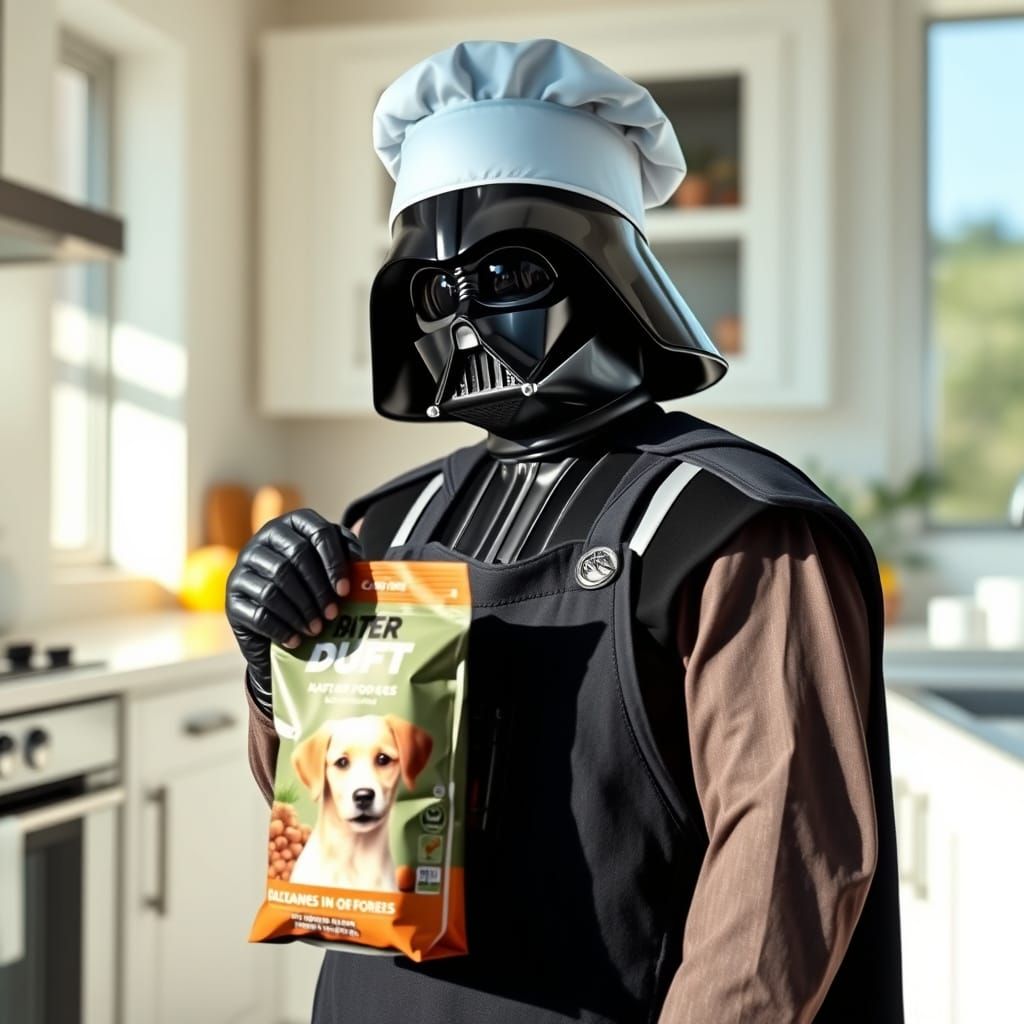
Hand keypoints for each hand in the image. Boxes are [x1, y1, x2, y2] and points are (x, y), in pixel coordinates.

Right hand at [226, 508, 361, 692]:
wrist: (277, 622)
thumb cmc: (313, 588)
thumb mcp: (331, 570)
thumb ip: (348, 557)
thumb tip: (363, 562)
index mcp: (290, 525)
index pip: (316, 532)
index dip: (333, 560)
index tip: (345, 590)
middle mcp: (262, 541)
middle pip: (294, 558)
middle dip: (318, 589)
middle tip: (333, 614)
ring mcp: (242, 568)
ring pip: (275, 586)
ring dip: (301, 611)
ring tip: (317, 629)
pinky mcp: (232, 598)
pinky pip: (258, 612)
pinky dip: (281, 628)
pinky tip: (297, 640)